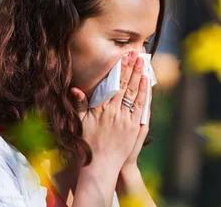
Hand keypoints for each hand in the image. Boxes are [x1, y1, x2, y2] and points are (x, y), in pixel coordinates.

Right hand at [70, 51, 147, 170]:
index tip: (123, 58)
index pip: (112, 85)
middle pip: (125, 86)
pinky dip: (144, 94)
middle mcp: (114, 113)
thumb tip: (75, 89)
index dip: (119, 70)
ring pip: (134, 94)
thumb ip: (79, 105)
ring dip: (139, 77)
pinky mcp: (134, 128)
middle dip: (130, 68)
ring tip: (142, 63)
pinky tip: (146, 82)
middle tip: (135, 55)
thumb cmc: (88, 144)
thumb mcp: (80, 123)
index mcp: (101, 110)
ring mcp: (125, 120)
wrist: (100, 166)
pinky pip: (140, 107)